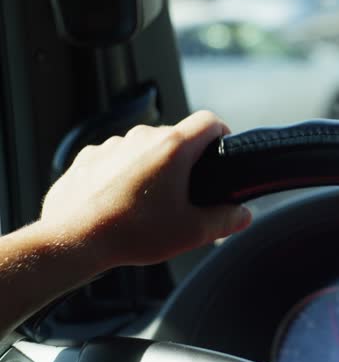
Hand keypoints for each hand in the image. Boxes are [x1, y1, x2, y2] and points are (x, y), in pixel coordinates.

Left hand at [39, 111, 251, 267]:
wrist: (73, 240)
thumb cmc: (133, 233)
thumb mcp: (192, 232)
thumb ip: (226, 220)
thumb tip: (243, 215)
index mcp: (173, 147)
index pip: (209, 120)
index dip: (221, 133)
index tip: (221, 150)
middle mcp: (142, 137)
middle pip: (176, 136)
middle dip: (184, 160)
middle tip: (184, 194)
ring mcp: (111, 145)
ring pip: (143, 148)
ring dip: (150, 168)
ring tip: (147, 203)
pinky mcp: (87, 158)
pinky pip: (114, 159)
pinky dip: (121, 175)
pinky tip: (119, 203)